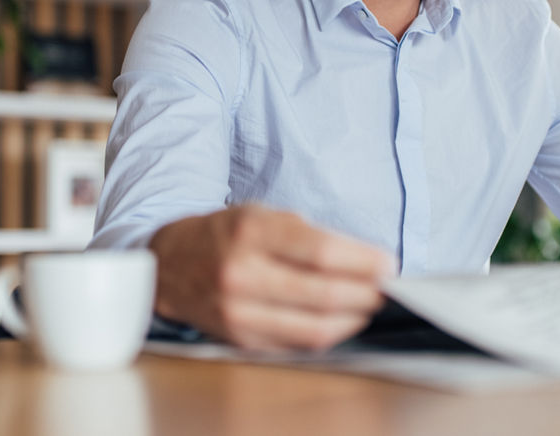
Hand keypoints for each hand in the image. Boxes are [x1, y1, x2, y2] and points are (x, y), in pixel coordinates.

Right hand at [148, 205, 394, 350]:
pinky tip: (339, 321)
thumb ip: (310, 236)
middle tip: (385, 289)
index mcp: (251, 232)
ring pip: (314, 328)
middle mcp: (242, 273)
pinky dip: (326, 334)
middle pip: (323, 294)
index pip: (321, 253)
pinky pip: (297, 344)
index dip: (363, 262)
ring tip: (367, 306)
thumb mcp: (263, 215)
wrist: (171, 264)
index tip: (388, 265)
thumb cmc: (226, 234)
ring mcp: (239, 311)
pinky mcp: (240, 338)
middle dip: (365, 294)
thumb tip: (364, 262)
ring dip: (352, 319)